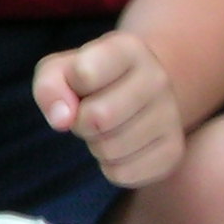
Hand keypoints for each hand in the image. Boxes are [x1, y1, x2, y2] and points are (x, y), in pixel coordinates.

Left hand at [34, 33, 185, 187]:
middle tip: (89, 112)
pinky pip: (123, 174)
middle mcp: (157, 78)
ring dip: (96, 144)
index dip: (70, 86)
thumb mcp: (60, 70)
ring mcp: (171, 115)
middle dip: (81, 122)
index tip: (80, 82)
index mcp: (128, 49)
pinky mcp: (174, 151)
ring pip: (110, 150)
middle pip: (98, 118)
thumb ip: (49, 86)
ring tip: (106, 127)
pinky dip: (110, 167)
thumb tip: (62, 119)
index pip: (85, 73)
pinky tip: (120, 146)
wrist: (137, 92)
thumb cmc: (89, 80)